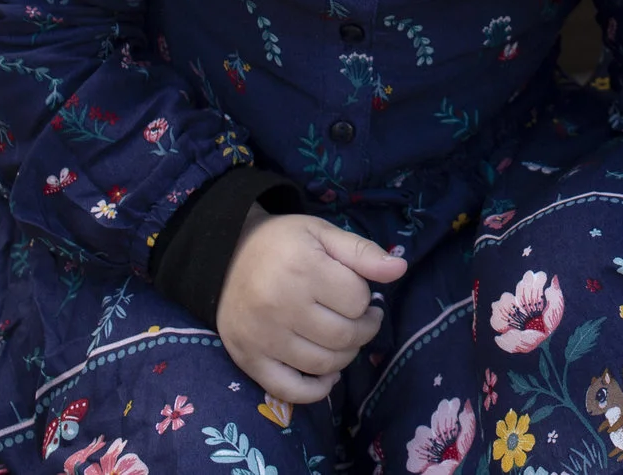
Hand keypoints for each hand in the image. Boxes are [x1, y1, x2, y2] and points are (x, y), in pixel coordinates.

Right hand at [218, 209, 407, 404]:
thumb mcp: (322, 233)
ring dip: (345, 356)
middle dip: (363, 330)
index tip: (357, 292)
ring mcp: (263, 337)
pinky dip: (316, 390)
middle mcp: (281, 306)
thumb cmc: (281, 242)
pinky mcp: (249, 359)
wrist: (223, 256)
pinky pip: (289, 390)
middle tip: (360, 319)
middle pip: (345, 336)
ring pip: (324, 363)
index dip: (365, 298)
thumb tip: (399, 270)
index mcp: (303, 269)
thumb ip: (362, 252)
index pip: (357, 300)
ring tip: (343, 338)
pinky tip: (327, 375)